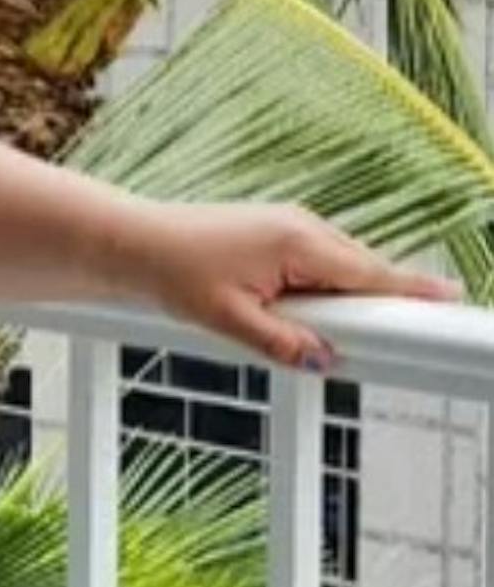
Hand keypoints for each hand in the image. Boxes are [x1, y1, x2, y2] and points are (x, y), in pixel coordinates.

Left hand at [118, 200, 461, 371]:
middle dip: (374, 306)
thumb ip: (280, 342)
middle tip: (384, 337)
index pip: (370, 274)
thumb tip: (324, 360)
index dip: (412, 293)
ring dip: (342, 299)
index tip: (452, 301)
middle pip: (363, 272)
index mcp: (298, 243)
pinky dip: (323, 288)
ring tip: (308, 325)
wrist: (133, 242)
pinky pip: (320, 264)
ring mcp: (293, 226)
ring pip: (341, 269)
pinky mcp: (279, 233)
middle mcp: (303, 226)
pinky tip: (298, 309)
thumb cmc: (172, 272)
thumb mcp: (227, 318)